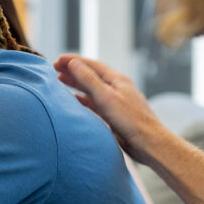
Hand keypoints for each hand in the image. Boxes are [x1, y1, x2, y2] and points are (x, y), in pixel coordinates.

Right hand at [53, 54, 169, 166]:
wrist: (148, 143)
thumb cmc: (131, 121)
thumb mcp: (106, 97)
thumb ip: (89, 80)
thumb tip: (74, 63)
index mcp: (117, 80)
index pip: (91, 65)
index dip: (73, 61)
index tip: (57, 60)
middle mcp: (116, 88)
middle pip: (90, 75)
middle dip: (72, 70)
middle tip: (55, 68)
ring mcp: (115, 101)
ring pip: (91, 88)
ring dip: (76, 84)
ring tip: (60, 80)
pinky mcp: (113, 115)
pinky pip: (94, 102)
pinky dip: (83, 99)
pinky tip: (75, 99)